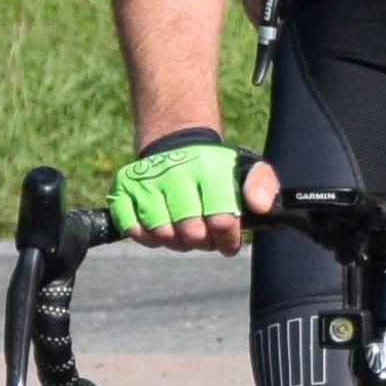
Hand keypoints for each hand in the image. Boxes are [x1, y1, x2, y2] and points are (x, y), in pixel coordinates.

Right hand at [111, 133, 253, 253]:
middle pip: (190, 233)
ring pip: (161, 234)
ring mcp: (146, 180)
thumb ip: (262, 187)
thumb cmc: (215, 168)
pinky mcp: (122, 188)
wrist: (177, 144)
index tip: (228, 240)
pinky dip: (146, 236)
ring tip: (183, 229)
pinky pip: (131, 228)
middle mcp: (175, 172)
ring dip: (175, 241)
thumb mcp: (246, 169)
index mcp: (209, 168)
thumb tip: (259, 207)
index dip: (227, 239)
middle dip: (202, 242)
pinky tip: (159, 227)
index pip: (221, 220)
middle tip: (205, 235)